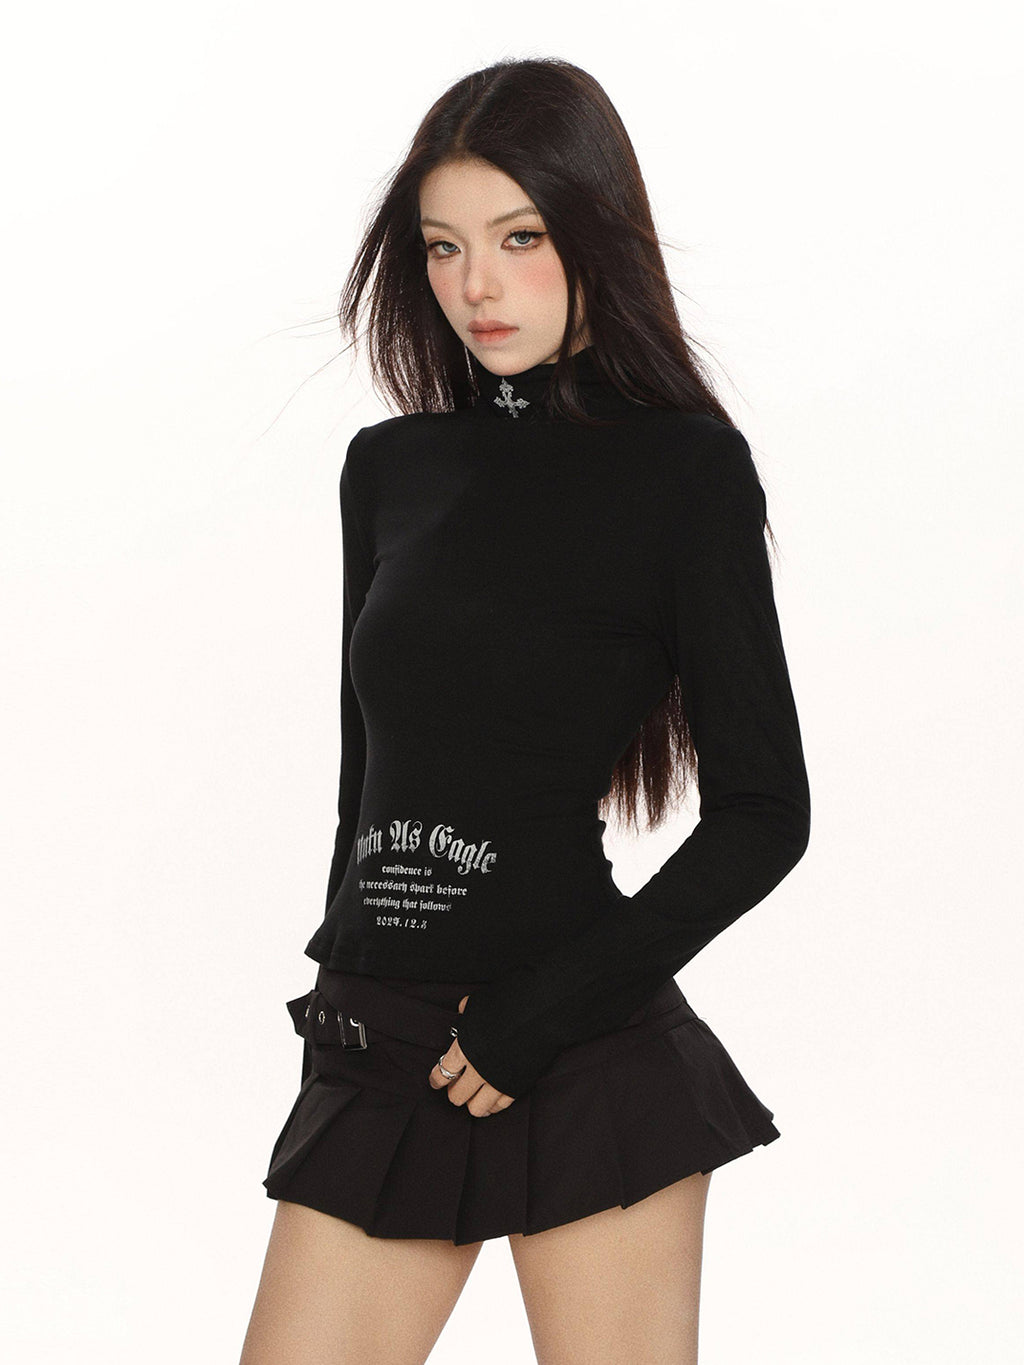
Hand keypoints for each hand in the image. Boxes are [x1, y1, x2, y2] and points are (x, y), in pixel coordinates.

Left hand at [428, 994, 516, 1117]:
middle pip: (457, 1096)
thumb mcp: (481, 1002)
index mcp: (465, 1048)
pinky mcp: (516, 1087)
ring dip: (473, 1103)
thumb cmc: (509, 1002)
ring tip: (474, 1095)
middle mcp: (478, 1069)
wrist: (542, 1011)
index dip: (436, 1080)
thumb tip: (464, 1009)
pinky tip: (491, 1100)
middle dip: (454, 1092)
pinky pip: (499, 1107)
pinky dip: (493, 1105)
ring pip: (476, 1109)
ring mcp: (497, 1081)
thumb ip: (468, 1011)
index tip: (435, 1082)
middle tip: (457, 1086)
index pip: (443, 1073)